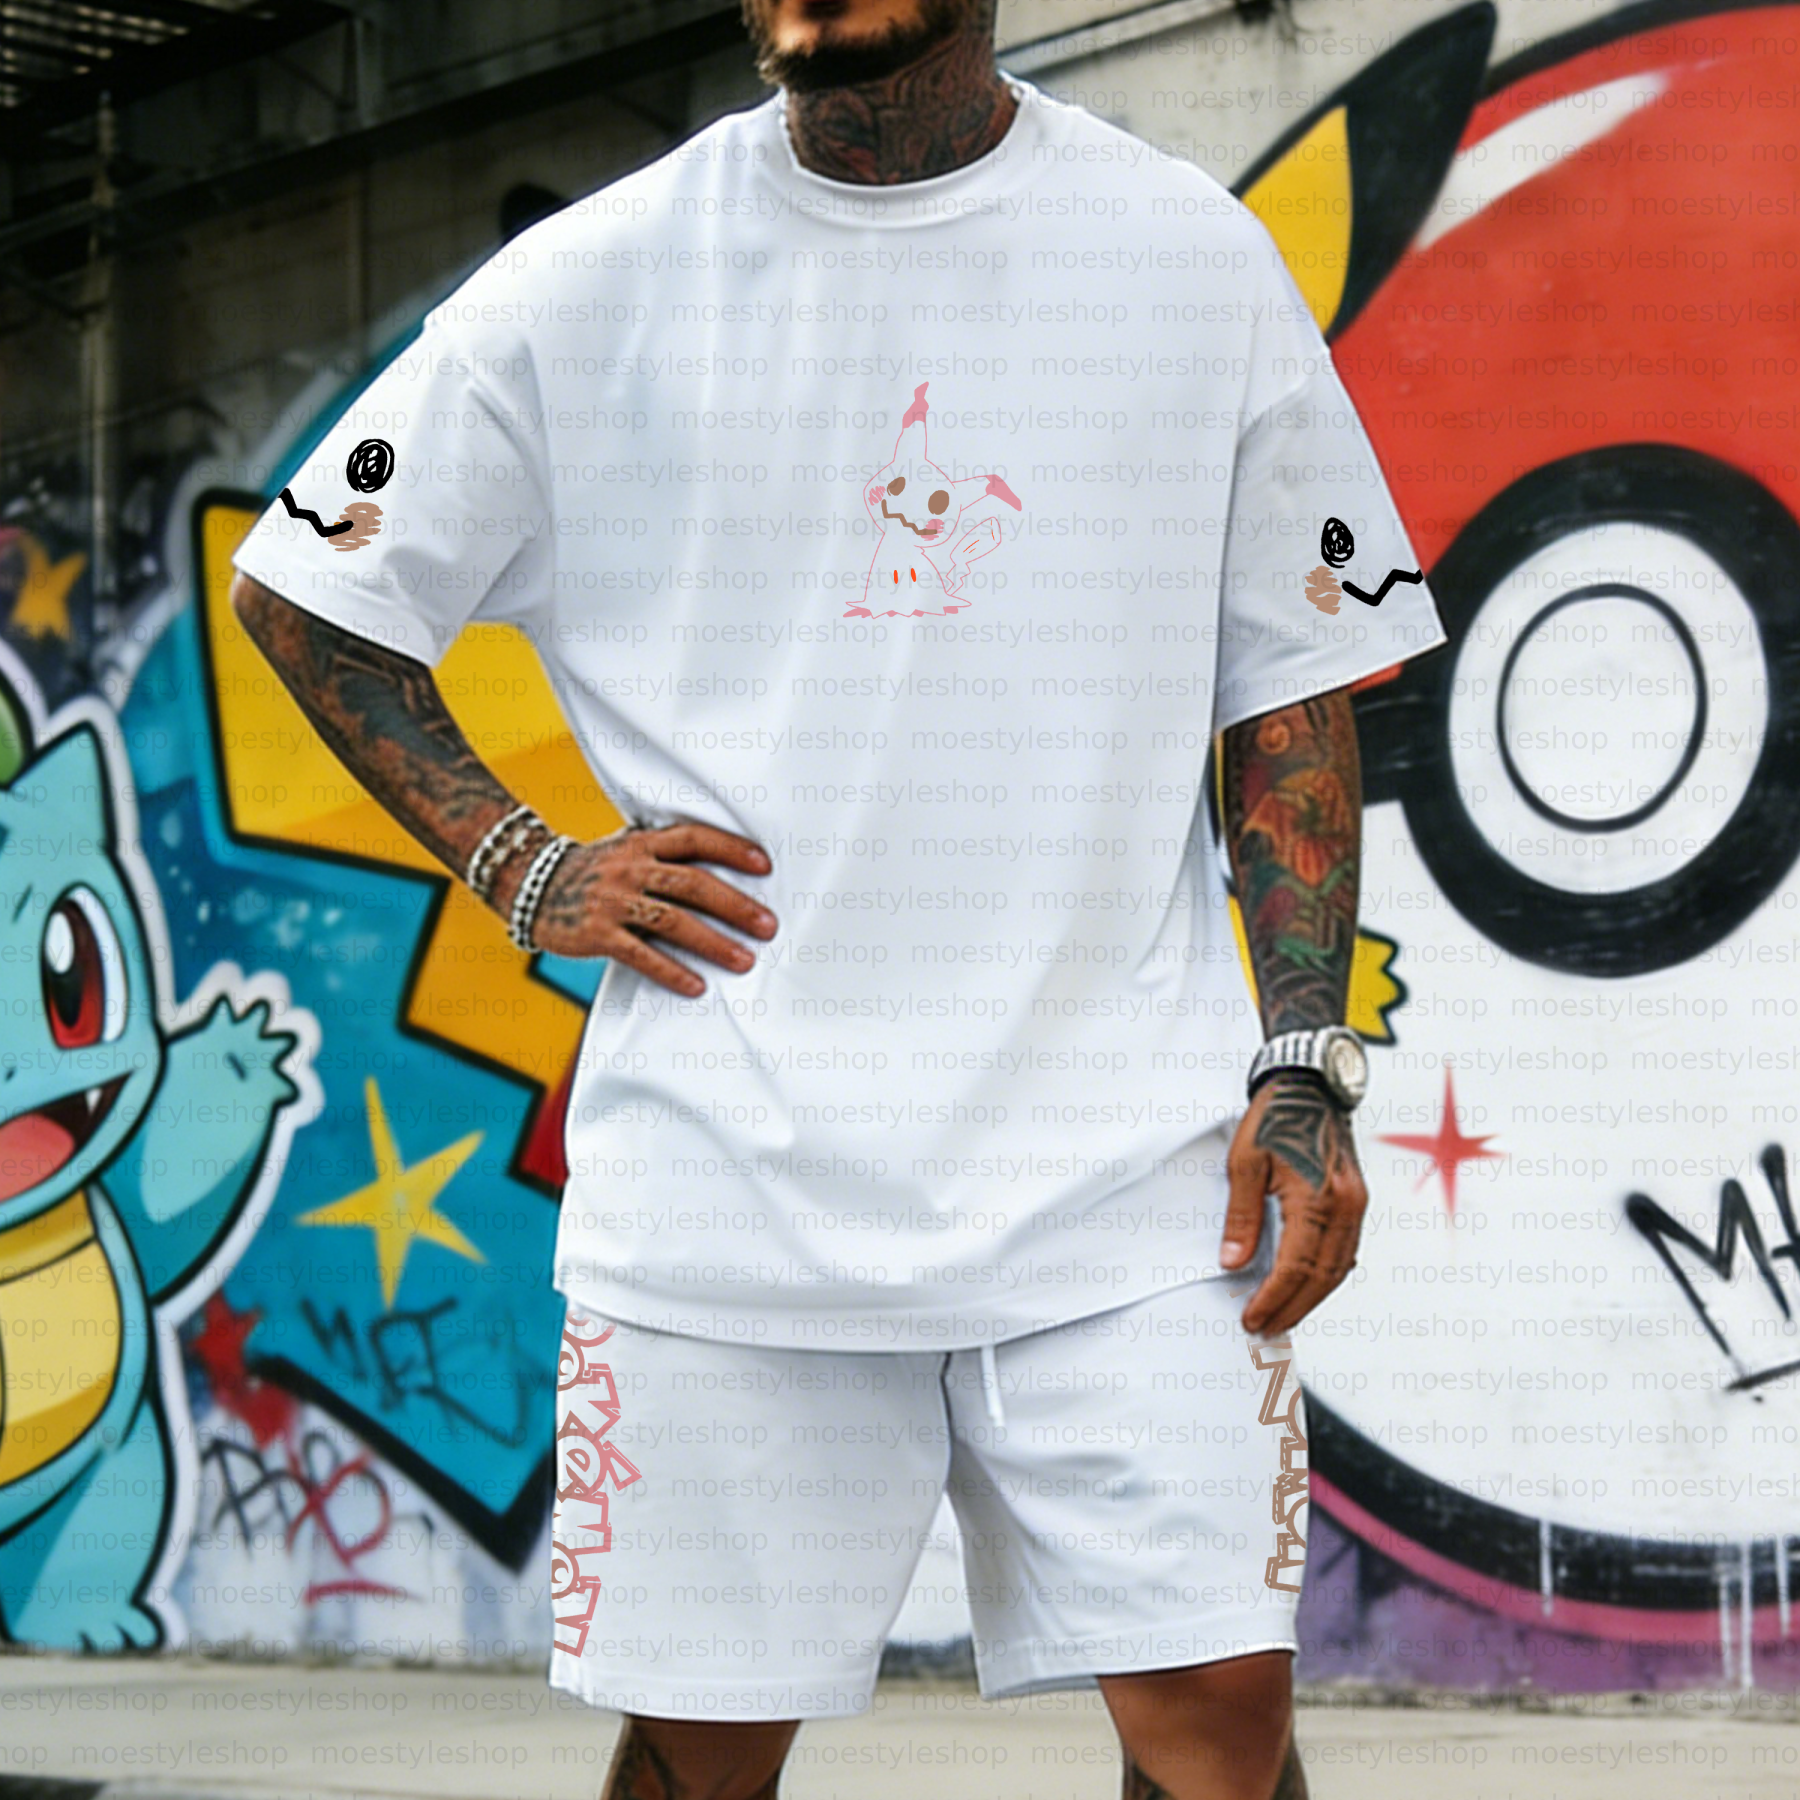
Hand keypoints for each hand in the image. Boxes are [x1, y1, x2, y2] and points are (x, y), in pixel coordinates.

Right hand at [495, 823, 775, 994]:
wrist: (528, 883)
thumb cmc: (593, 871)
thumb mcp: (625, 850)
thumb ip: (663, 857)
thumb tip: (720, 874)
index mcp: (641, 843)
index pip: (694, 839)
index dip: (731, 849)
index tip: (765, 866)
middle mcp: (630, 868)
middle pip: (692, 883)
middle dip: (735, 906)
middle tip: (769, 926)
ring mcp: (612, 900)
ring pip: (672, 920)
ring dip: (713, 942)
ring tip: (744, 960)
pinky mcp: (597, 933)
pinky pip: (640, 955)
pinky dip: (671, 971)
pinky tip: (697, 986)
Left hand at [1220, 1072, 1367, 1335]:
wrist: (1310, 1084)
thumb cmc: (1276, 1116)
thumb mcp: (1245, 1163)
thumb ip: (1242, 1217)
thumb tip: (1233, 1262)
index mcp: (1319, 1198)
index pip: (1295, 1267)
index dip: (1273, 1298)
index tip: (1252, 1319)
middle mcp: (1347, 1206)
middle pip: (1322, 1277)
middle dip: (1293, 1308)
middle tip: (1264, 1328)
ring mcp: (1357, 1205)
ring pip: (1338, 1269)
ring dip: (1311, 1298)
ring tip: (1281, 1316)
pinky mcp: (1357, 1201)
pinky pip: (1345, 1251)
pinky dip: (1325, 1276)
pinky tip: (1306, 1287)